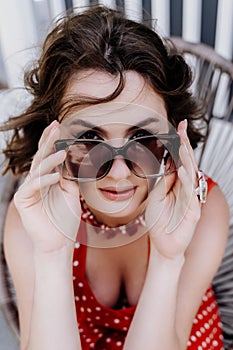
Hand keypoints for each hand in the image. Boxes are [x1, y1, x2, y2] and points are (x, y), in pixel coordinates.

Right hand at [14, 121, 80, 252]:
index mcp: (46, 178)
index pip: (48, 156)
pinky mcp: (23, 200)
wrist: (59, 241)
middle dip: (48, 141)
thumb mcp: (71, 193)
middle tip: (55, 126)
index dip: (52, 141)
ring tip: (61, 151)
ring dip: (50, 160)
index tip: (58, 126)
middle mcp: (36, 181)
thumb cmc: (64, 218)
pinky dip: (45, 181)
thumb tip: (69, 162)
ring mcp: (28, 190)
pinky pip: (34, 187)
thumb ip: (68, 177)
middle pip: (41, 157)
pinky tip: (55, 176)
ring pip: (38, 170)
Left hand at [145, 120, 200, 258]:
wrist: (162, 244)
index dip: (180, 144)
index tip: (179, 127)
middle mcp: (186, 190)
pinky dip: (185, 181)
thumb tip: (170, 165)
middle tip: (182, 127)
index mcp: (178, 184)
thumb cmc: (159, 221)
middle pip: (188, 163)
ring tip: (182, 143)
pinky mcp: (192, 213)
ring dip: (186, 159)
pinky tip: (181, 170)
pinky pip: (189, 194)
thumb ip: (164, 182)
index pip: (181, 160)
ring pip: (191, 175)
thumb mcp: (157, 196)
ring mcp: (191, 200)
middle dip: (185, 145)